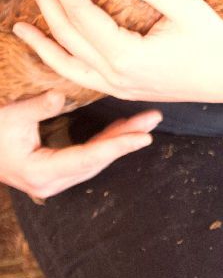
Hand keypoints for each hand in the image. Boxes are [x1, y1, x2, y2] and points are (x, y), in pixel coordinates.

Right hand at [0, 90, 160, 198]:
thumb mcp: (11, 116)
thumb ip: (37, 107)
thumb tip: (59, 96)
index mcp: (41, 172)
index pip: (88, 158)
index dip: (117, 146)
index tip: (143, 138)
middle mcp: (51, 181)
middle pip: (97, 160)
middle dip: (127, 139)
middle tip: (153, 119)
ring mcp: (54, 178)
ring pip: (96, 159)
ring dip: (120, 139)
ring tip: (146, 121)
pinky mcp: (56, 169)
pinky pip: (87, 156)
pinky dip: (106, 141)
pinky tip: (122, 129)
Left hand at [14, 0, 222, 105]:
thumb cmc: (213, 39)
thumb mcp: (186, 6)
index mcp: (128, 56)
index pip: (84, 18)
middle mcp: (117, 77)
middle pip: (70, 39)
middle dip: (49, 8)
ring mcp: (118, 88)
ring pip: (68, 66)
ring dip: (44, 43)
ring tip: (20, 27)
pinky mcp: (123, 90)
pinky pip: (82, 77)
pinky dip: (61, 63)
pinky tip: (54, 50)